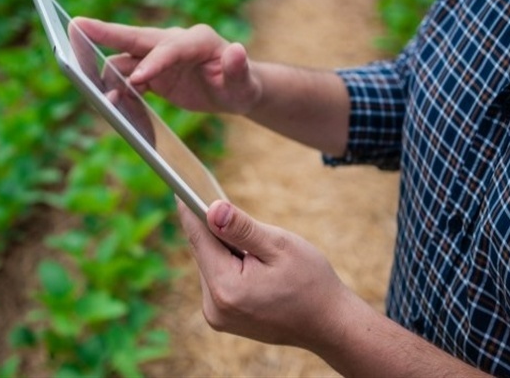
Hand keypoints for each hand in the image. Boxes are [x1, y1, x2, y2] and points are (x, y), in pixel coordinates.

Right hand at [74, 18, 261, 114]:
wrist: (233, 89)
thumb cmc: (241, 86)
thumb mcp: (245, 84)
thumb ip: (238, 69)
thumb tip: (236, 50)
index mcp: (197, 40)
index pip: (170, 49)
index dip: (154, 63)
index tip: (138, 79)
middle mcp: (174, 41)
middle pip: (137, 37)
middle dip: (107, 33)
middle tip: (77, 25)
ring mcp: (160, 55)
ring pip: (126, 57)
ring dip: (108, 71)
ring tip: (92, 88)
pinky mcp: (152, 70)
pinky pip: (127, 75)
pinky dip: (115, 85)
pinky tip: (105, 98)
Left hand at [177, 199, 353, 348]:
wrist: (329, 325)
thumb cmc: (311, 283)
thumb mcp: (280, 246)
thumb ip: (242, 228)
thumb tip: (212, 209)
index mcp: (226, 287)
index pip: (198, 238)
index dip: (190, 209)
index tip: (180, 185)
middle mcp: (214, 306)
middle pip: (204, 252)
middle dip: (215, 229)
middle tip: (223, 204)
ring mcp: (217, 316)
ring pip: (210, 265)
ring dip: (225, 249)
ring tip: (252, 244)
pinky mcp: (223, 318)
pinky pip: (217, 280)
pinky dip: (229, 264)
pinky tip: (250, 261)